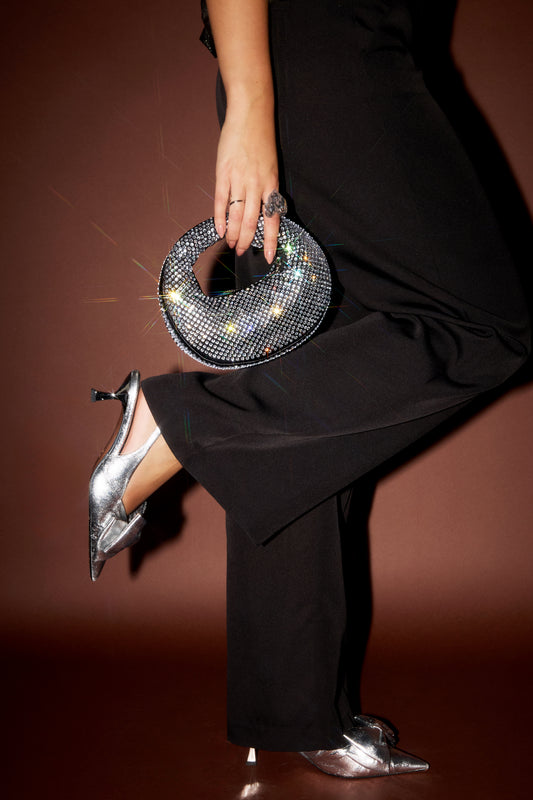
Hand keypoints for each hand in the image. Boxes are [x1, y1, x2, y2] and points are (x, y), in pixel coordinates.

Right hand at [214, 97, 279, 263]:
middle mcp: (257, 184)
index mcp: (272, 184)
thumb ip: (266, 188)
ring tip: (230, 245)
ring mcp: (240, 178)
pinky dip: (220, 217)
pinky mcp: (224, 172)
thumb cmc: (261, 140)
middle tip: (241, 252)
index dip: (270, 240)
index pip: (273, 219)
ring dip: (234, 233)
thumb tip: (261, 210)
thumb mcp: (271, 166)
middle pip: (253, 221)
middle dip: (247, 240)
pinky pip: (221, 200)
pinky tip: (220, 229)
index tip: (268, 257)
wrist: (251, 114)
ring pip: (237, 214)